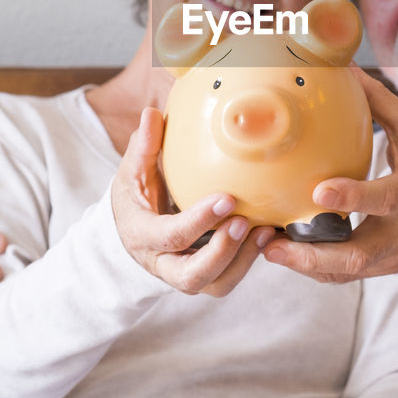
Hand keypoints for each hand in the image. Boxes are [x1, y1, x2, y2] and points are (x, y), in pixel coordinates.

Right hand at [110, 108, 272, 296]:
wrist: (129, 233)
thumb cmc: (134, 198)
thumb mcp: (132, 173)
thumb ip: (143, 147)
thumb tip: (152, 114)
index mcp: (143, 236)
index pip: (171, 235)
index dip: (200, 220)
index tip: (228, 197)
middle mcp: (163, 264)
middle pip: (193, 277)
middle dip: (223, 252)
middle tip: (246, 222)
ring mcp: (185, 274)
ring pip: (216, 284)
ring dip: (243, 261)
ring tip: (266, 231)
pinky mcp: (206, 276)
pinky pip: (228, 278)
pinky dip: (249, 260)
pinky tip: (268, 234)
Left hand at [263, 66, 397, 282]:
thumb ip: (379, 104)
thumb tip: (344, 67)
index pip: (382, 198)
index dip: (352, 196)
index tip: (319, 191)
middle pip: (354, 257)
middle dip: (310, 255)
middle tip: (270, 244)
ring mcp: (389, 258)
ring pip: (341, 273)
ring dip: (301, 264)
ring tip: (263, 247)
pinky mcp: (379, 270)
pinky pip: (340, 274)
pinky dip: (310, 266)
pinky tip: (281, 250)